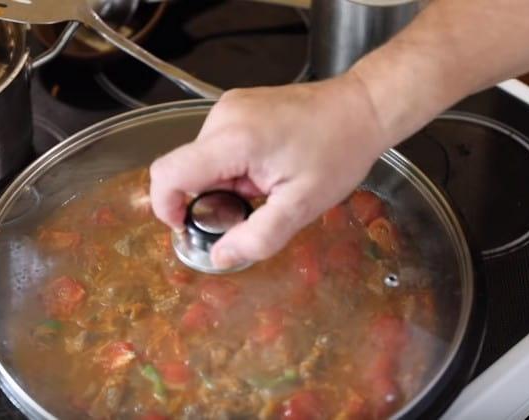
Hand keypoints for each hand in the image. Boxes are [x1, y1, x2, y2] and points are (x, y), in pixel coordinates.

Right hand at [149, 74, 388, 268]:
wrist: (362, 108)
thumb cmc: (338, 152)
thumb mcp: (302, 207)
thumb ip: (257, 238)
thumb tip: (220, 257)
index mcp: (233, 140)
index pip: (168, 174)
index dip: (166, 207)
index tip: (188, 227)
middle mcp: (222, 117)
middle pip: (185, 170)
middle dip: (208, 199)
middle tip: (250, 207)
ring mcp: (228, 107)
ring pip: (200, 160)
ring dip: (223, 183)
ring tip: (264, 186)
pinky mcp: (236, 106)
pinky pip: (215, 146)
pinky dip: (230, 167)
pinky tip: (264, 170)